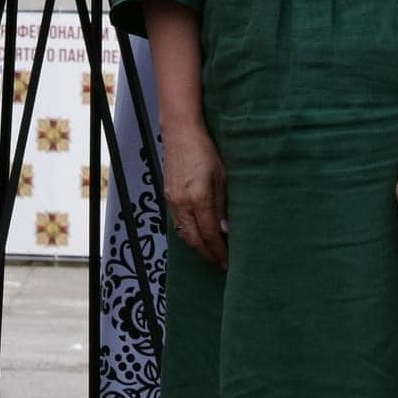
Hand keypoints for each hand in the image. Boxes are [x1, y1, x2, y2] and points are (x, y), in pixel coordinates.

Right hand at [162, 122, 227, 269]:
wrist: (181, 133)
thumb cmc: (206, 151)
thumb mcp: (222, 177)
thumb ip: (222, 205)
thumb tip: (225, 230)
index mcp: (199, 198)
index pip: (210, 234)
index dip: (219, 251)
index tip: (229, 262)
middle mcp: (182, 203)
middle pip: (194, 239)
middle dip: (208, 254)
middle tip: (221, 265)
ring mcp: (172, 200)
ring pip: (184, 233)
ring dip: (197, 247)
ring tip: (210, 254)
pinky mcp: (167, 196)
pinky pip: (177, 223)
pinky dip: (187, 235)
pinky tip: (197, 237)